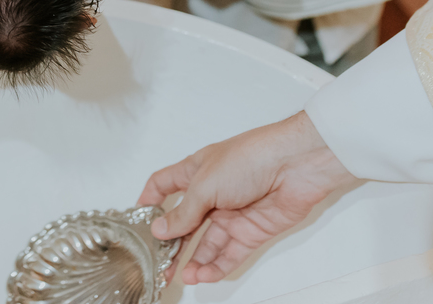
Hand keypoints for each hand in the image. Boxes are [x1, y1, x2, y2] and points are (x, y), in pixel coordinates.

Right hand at [137, 112, 354, 284]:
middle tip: (159, 262)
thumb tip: (161, 230)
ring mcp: (231, 214)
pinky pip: (230, 254)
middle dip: (171, 243)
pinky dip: (216, 266)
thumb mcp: (205, 184)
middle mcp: (211, 194)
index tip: (137, 220)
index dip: (150, 201)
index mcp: (195, 171)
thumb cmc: (251, 158)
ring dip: (193, 260)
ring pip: (206, 243)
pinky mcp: (251, 231)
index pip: (164, 185)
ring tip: (180, 275)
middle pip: (184, 222)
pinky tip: (203, 274)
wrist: (296, 165)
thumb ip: (183, 212)